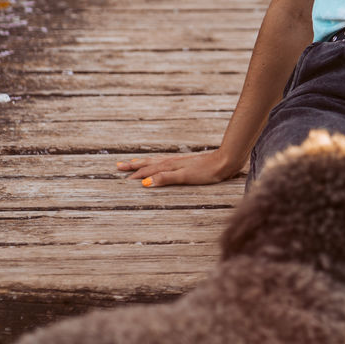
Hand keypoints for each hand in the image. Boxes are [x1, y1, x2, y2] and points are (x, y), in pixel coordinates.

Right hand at [116, 149, 242, 187]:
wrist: (225, 162)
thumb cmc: (207, 171)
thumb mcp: (185, 177)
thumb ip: (165, 178)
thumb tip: (146, 182)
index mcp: (170, 166)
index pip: (148, 171)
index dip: (136, 175)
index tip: (123, 178)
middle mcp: (172, 161)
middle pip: (149, 163)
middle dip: (134, 165)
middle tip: (118, 166)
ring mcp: (178, 161)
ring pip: (156, 161)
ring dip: (143, 162)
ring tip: (133, 162)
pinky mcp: (185, 162)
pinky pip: (164, 161)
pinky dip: (155, 162)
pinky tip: (158, 163)